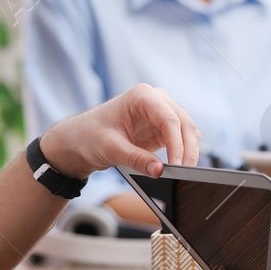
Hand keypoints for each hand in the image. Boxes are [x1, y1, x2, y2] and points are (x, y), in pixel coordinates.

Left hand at [39, 84, 199, 179]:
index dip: (176, 143)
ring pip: (188, 130)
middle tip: (185, 173)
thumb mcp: (111, 149)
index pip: (168, 118)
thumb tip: (159, 170)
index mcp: (141, 96)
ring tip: (184, 173)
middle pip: (183, 123)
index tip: (177, 165)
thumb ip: (136, 159)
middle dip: (187, 149)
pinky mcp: (163, 127)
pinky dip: (185, 152)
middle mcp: (156, 100)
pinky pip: (182, 138)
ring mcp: (161, 112)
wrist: (81, 139)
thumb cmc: (90, 136)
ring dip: (189, 151)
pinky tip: (179, 167)